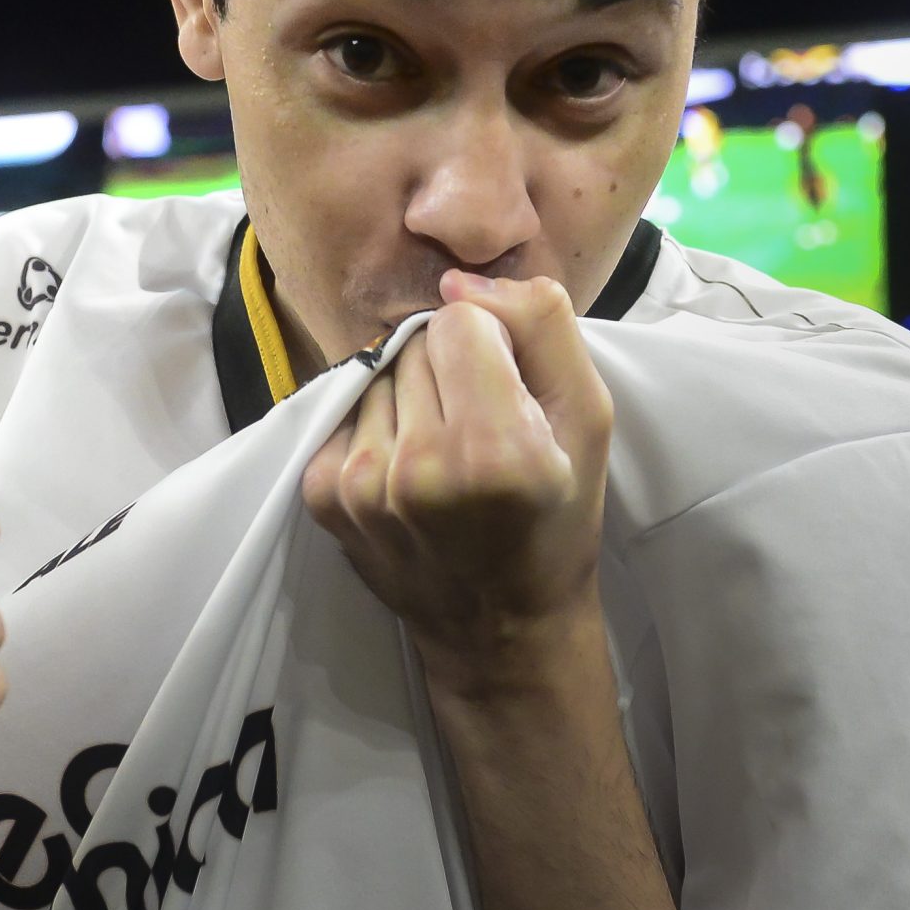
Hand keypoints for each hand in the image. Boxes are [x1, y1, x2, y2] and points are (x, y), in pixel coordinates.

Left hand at [302, 273, 612, 694]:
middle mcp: (420, 468)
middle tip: (478, 429)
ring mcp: (362, 485)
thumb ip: (541, 326)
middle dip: (449, 369)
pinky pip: (347, 409)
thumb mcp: (588, 420)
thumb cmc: (556, 518)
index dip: (490, 344)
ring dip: (410, 397)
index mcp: (496, 450)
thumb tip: (458, 280)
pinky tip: (406, 470)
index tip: (508, 394)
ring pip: (379, 372)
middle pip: (417, 343)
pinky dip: (377, 426)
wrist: (501, 629)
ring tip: (443, 453)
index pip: (461, 321)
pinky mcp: (322, 494)